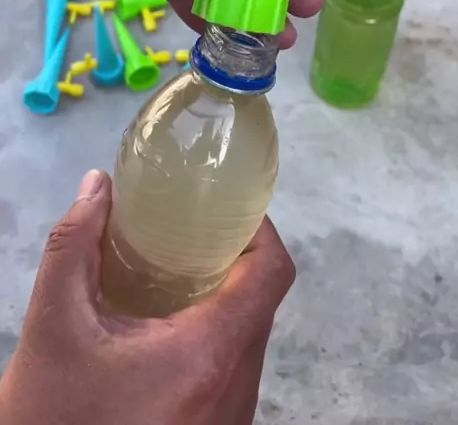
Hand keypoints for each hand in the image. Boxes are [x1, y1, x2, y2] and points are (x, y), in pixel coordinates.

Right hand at [0, 170, 293, 424]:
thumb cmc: (59, 412)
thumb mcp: (54, 325)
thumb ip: (75, 246)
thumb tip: (98, 185)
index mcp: (211, 353)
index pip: (273, 272)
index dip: (258, 228)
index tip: (225, 208)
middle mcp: (239, 386)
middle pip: (262, 302)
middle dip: (233, 260)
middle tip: (191, 233)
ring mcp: (235, 416)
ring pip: (250, 337)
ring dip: (224, 300)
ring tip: (177, 273)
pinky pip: (236, 368)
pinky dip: (216, 337)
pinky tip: (168, 327)